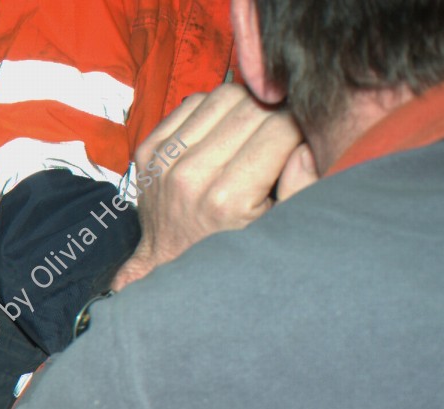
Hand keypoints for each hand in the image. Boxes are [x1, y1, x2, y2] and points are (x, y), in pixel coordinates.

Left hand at [111, 84, 307, 288]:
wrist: (167, 265)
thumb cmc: (229, 248)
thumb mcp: (276, 230)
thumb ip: (301, 188)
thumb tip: (308, 144)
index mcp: (227, 199)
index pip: (282, 127)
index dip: (301, 126)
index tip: (302, 138)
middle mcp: (191, 177)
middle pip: (254, 106)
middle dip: (277, 111)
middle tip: (281, 131)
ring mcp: (164, 162)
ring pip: (222, 96)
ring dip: (246, 104)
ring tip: (252, 130)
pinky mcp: (147, 152)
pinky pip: (192, 103)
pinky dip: (213, 108)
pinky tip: (222, 130)